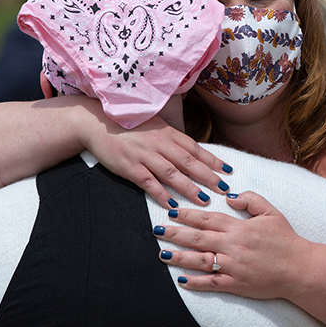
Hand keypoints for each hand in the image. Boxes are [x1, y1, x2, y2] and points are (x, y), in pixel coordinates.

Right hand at [81, 112, 233, 208]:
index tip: (228, 171)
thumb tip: (192, 151)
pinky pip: (149, 183)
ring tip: (204, 200)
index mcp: (167, 133)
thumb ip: (171, 138)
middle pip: (188, 162)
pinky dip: (161, 194)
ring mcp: (144, 155)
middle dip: (208, 177)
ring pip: (172, 173)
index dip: (213, 160)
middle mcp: (159, 143)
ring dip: (189, 188)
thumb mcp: (154, 125)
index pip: (195, 148)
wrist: (97, 122)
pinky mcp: (130, 167)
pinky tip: (172, 204)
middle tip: (224, 190)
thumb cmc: (128, 125)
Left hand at [154, 191, 313, 298]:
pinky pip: (212, 283)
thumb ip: (251, 200)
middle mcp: (232, 246)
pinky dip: (196, 282)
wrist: (300, 269)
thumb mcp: (271, 212)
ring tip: (162, 254)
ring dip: (179, 257)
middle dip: (175, 233)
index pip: (207, 218)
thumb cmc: (286, 240)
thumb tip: (230, 197)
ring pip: (200, 260)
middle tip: (156, 230)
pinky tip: (182, 280)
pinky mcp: (236, 284)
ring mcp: (233, 266)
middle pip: (197, 237)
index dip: (187, 214)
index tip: (171, 211)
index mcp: (239, 227)